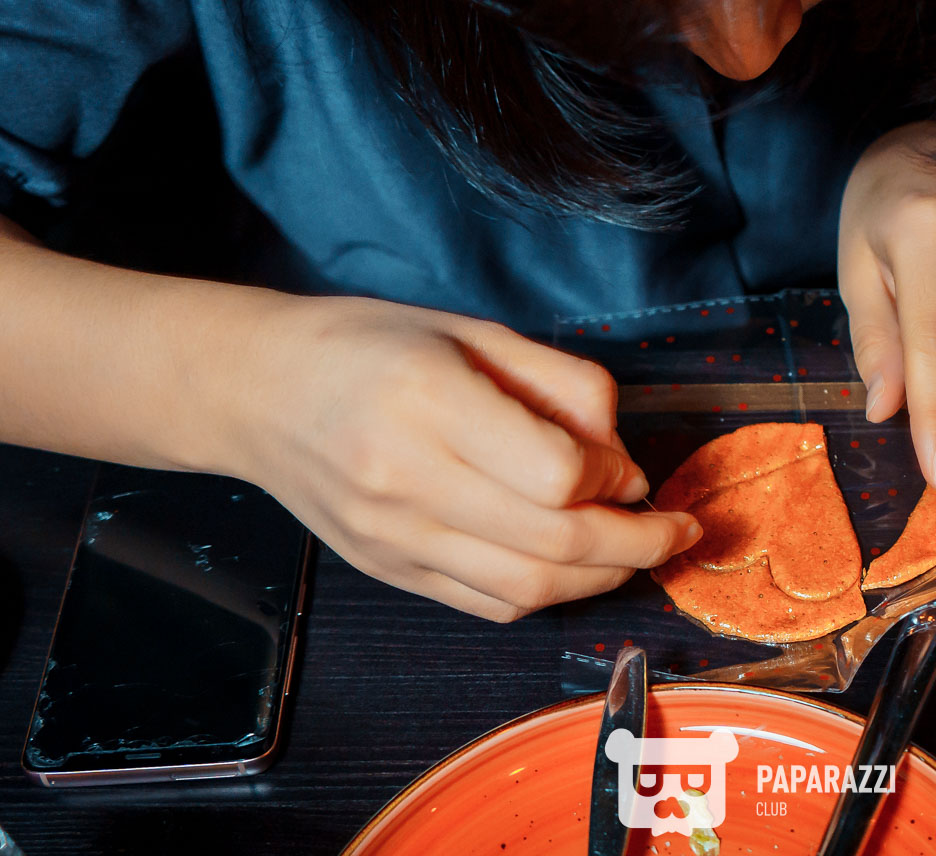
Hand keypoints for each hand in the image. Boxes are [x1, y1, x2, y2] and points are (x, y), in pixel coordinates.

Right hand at [219, 295, 700, 620]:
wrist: (259, 391)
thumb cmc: (371, 346)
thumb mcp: (475, 332)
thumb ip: (561, 385)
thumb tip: (624, 461)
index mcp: (428, 399)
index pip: (554, 472)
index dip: (613, 476)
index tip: (630, 465)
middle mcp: (405, 477)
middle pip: (553, 542)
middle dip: (637, 544)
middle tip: (676, 529)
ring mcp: (392, 535)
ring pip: (526, 588)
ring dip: (601, 579)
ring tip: (637, 550)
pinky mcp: (388, 569)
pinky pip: (487, 604)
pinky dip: (546, 594)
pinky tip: (573, 566)